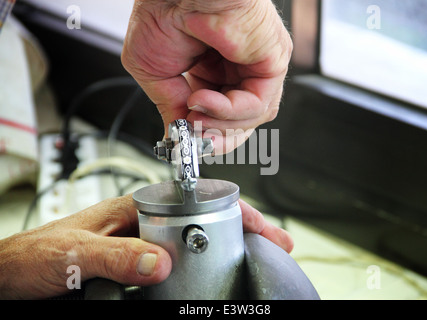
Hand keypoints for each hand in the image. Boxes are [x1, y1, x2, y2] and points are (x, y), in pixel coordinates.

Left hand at [0, 194, 291, 298]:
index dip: (231, 212)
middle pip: (201, 222)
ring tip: (250, 260)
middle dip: (238, 230)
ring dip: (223, 250)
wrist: (13, 277)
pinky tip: (211, 277)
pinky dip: (198, 270)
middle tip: (269, 246)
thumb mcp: (73, 256)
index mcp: (133, 207)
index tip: (261, 228)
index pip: (193, 201)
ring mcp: (141, 244)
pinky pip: (175, 264)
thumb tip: (162, 263)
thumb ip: (116, 256)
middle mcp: (142, 222)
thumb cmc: (34, 256)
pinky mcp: (136, 265)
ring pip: (192, 244)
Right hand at [121, 0, 292, 153]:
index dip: (205, 134)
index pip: (220, 114)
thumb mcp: (156, 74)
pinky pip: (258, 104)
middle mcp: (239, 69)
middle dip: (216, 138)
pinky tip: (204, 101)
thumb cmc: (163, 12)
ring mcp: (257, 66)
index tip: (187, 143)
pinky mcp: (272, 61)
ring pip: (251, 118)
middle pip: (240, 121)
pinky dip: (230, 111)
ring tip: (193, 116)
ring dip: (220, 126)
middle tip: (194, 143)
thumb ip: (171, 108)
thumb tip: (178, 136)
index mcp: (213, 69)